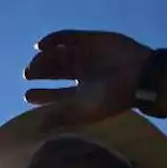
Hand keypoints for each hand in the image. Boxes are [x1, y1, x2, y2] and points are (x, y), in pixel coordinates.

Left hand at [23, 30, 152, 124]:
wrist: (138, 76)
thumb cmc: (112, 98)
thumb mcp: (84, 110)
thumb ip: (60, 117)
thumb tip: (36, 130)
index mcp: (82, 92)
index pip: (57, 94)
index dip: (41, 94)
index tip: (27, 95)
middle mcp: (83, 73)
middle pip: (55, 71)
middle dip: (40, 72)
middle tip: (28, 74)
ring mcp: (86, 55)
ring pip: (59, 54)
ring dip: (45, 58)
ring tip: (35, 62)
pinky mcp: (91, 39)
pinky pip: (67, 37)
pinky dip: (53, 40)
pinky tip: (41, 46)